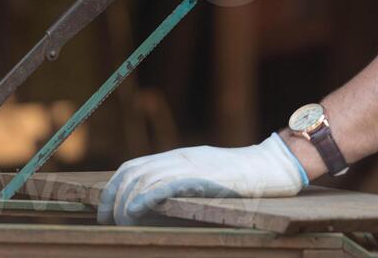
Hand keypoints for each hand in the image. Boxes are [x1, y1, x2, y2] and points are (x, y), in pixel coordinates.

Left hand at [97, 133, 307, 224]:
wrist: (272, 166)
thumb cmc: (243, 177)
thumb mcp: (206, 174)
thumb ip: (182, 181)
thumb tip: (155, 203)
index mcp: (179, 157)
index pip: (134, 166)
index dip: (114, 187)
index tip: (105, 209)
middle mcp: (180, 157)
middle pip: (133, 172)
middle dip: (112, 197)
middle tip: (106, 220)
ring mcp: (191, 166)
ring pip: (144, 178)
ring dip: (124, 202)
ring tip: (120, 222)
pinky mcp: (202, 178)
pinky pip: (165, 185)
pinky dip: (144, 198)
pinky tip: (134, 211)